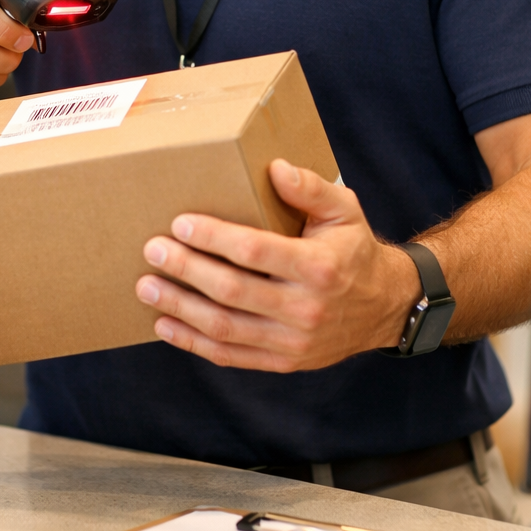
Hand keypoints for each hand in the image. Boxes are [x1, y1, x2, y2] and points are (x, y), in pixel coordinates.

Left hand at [135, 159, 421, 371]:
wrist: (384, 308)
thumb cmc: (353, 250)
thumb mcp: (344, 210)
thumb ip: (311, 188)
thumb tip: (276, 168)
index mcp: (318, 267)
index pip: (255, 251)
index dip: (214, 237)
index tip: (181, 224)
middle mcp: (305, 308)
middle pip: (232, 290)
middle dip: (186, 270)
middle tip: (153, 250)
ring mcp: (293, 341)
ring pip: (225, 328)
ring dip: (180, 307)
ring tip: (147, 286)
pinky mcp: (283, 361)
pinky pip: (231, 356)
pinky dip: (193, 342)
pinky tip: (165, 324)